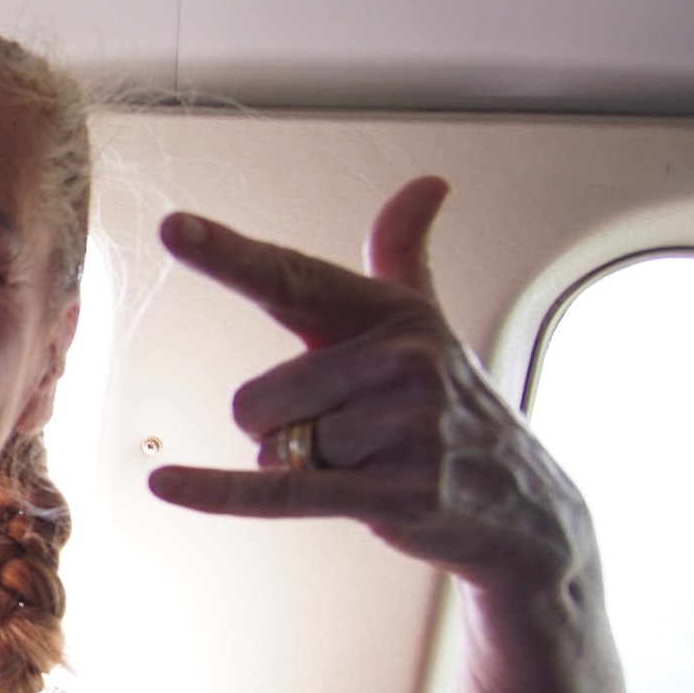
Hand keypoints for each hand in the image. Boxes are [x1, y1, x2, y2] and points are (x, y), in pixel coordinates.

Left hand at [147, 178, 597, 597]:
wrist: (527, 509)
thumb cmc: (454, 410)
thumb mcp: (427, 326)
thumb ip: (404, 255)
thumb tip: (427, 183)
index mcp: (391, 315)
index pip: (290, 278)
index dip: (228, 253)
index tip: (173, 228)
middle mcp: (401, 361)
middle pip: (256, 397)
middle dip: (282, 429)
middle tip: (352, 438)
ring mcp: (404, 427)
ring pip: (274, 447)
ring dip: (306, 468)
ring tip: (371, 468)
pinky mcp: (398, 493)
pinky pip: (282, 489)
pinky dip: (221, 492)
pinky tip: (166, 484)